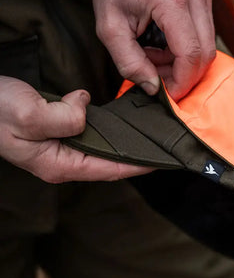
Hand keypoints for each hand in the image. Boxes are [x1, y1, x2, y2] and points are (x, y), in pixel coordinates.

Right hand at [0, 77, 152, 182]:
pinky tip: (123, 123)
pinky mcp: (59, 134)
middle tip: (162, 147)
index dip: (137, 165)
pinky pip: (92, 135)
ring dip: (125, 144)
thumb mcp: (27, 114)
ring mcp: (61, 149)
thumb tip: (85, 108)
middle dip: (136, 157)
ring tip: (149, 137)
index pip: (109, 169)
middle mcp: (63, 161)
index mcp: (59, 164)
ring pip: (102, 149)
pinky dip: (109, 130)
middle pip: (109, 163)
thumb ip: (63, 118)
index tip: (162, 160)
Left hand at [93, 0, 215, 99]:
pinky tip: (164, 47)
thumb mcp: (109, 27)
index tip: (166, 93)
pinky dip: (186, 52)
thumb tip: (154, 88)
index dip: (181, 82)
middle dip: (184, 76)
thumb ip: (129, 62)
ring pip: (207, 48)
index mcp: (172, 2)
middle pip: (205, 55)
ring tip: (155, 57)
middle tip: (157, 76)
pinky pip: (204, 38)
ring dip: (184, 64)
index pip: (190, 55)